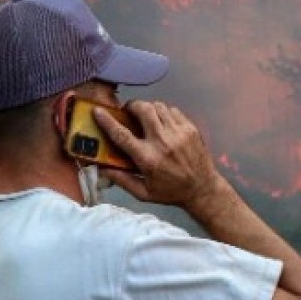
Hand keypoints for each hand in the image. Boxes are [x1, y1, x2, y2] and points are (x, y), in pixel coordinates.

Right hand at [93, 100, 221, 207]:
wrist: (202, 189)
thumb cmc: (170, 192)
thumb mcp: (143, 193)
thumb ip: (121, 180)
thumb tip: (101, 168)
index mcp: (147, 159)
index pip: (122, 135)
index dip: (107, 121)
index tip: (98, 111)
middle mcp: (162, 142)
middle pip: (143, 110)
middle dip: (132, 106)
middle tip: (129, 112)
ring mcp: (178, 133)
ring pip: (158, 106)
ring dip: (148, 108)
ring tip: (145, 116)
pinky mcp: (190, 128)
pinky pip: (172, 110)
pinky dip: (163, 112)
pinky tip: (162, 121)